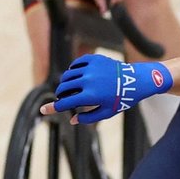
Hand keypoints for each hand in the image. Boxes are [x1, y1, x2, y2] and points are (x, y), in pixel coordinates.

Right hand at [48, 53, 171, 123]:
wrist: (136, 80)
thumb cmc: (122, 98)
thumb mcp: (107, 112)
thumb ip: (88, 117)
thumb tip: (72, 120)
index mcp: (90, 96)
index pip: (65, 103)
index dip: (52, 108)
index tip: (43, 110)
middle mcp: (88, 80)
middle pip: (63, 88)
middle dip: (61, 94)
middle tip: (65, 98)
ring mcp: (91, 68)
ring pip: (68, 75)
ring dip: (66, 83)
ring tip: (73, 88)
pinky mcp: (94, 58)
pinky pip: (76, 64)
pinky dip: (74, 70)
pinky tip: (78, 75)